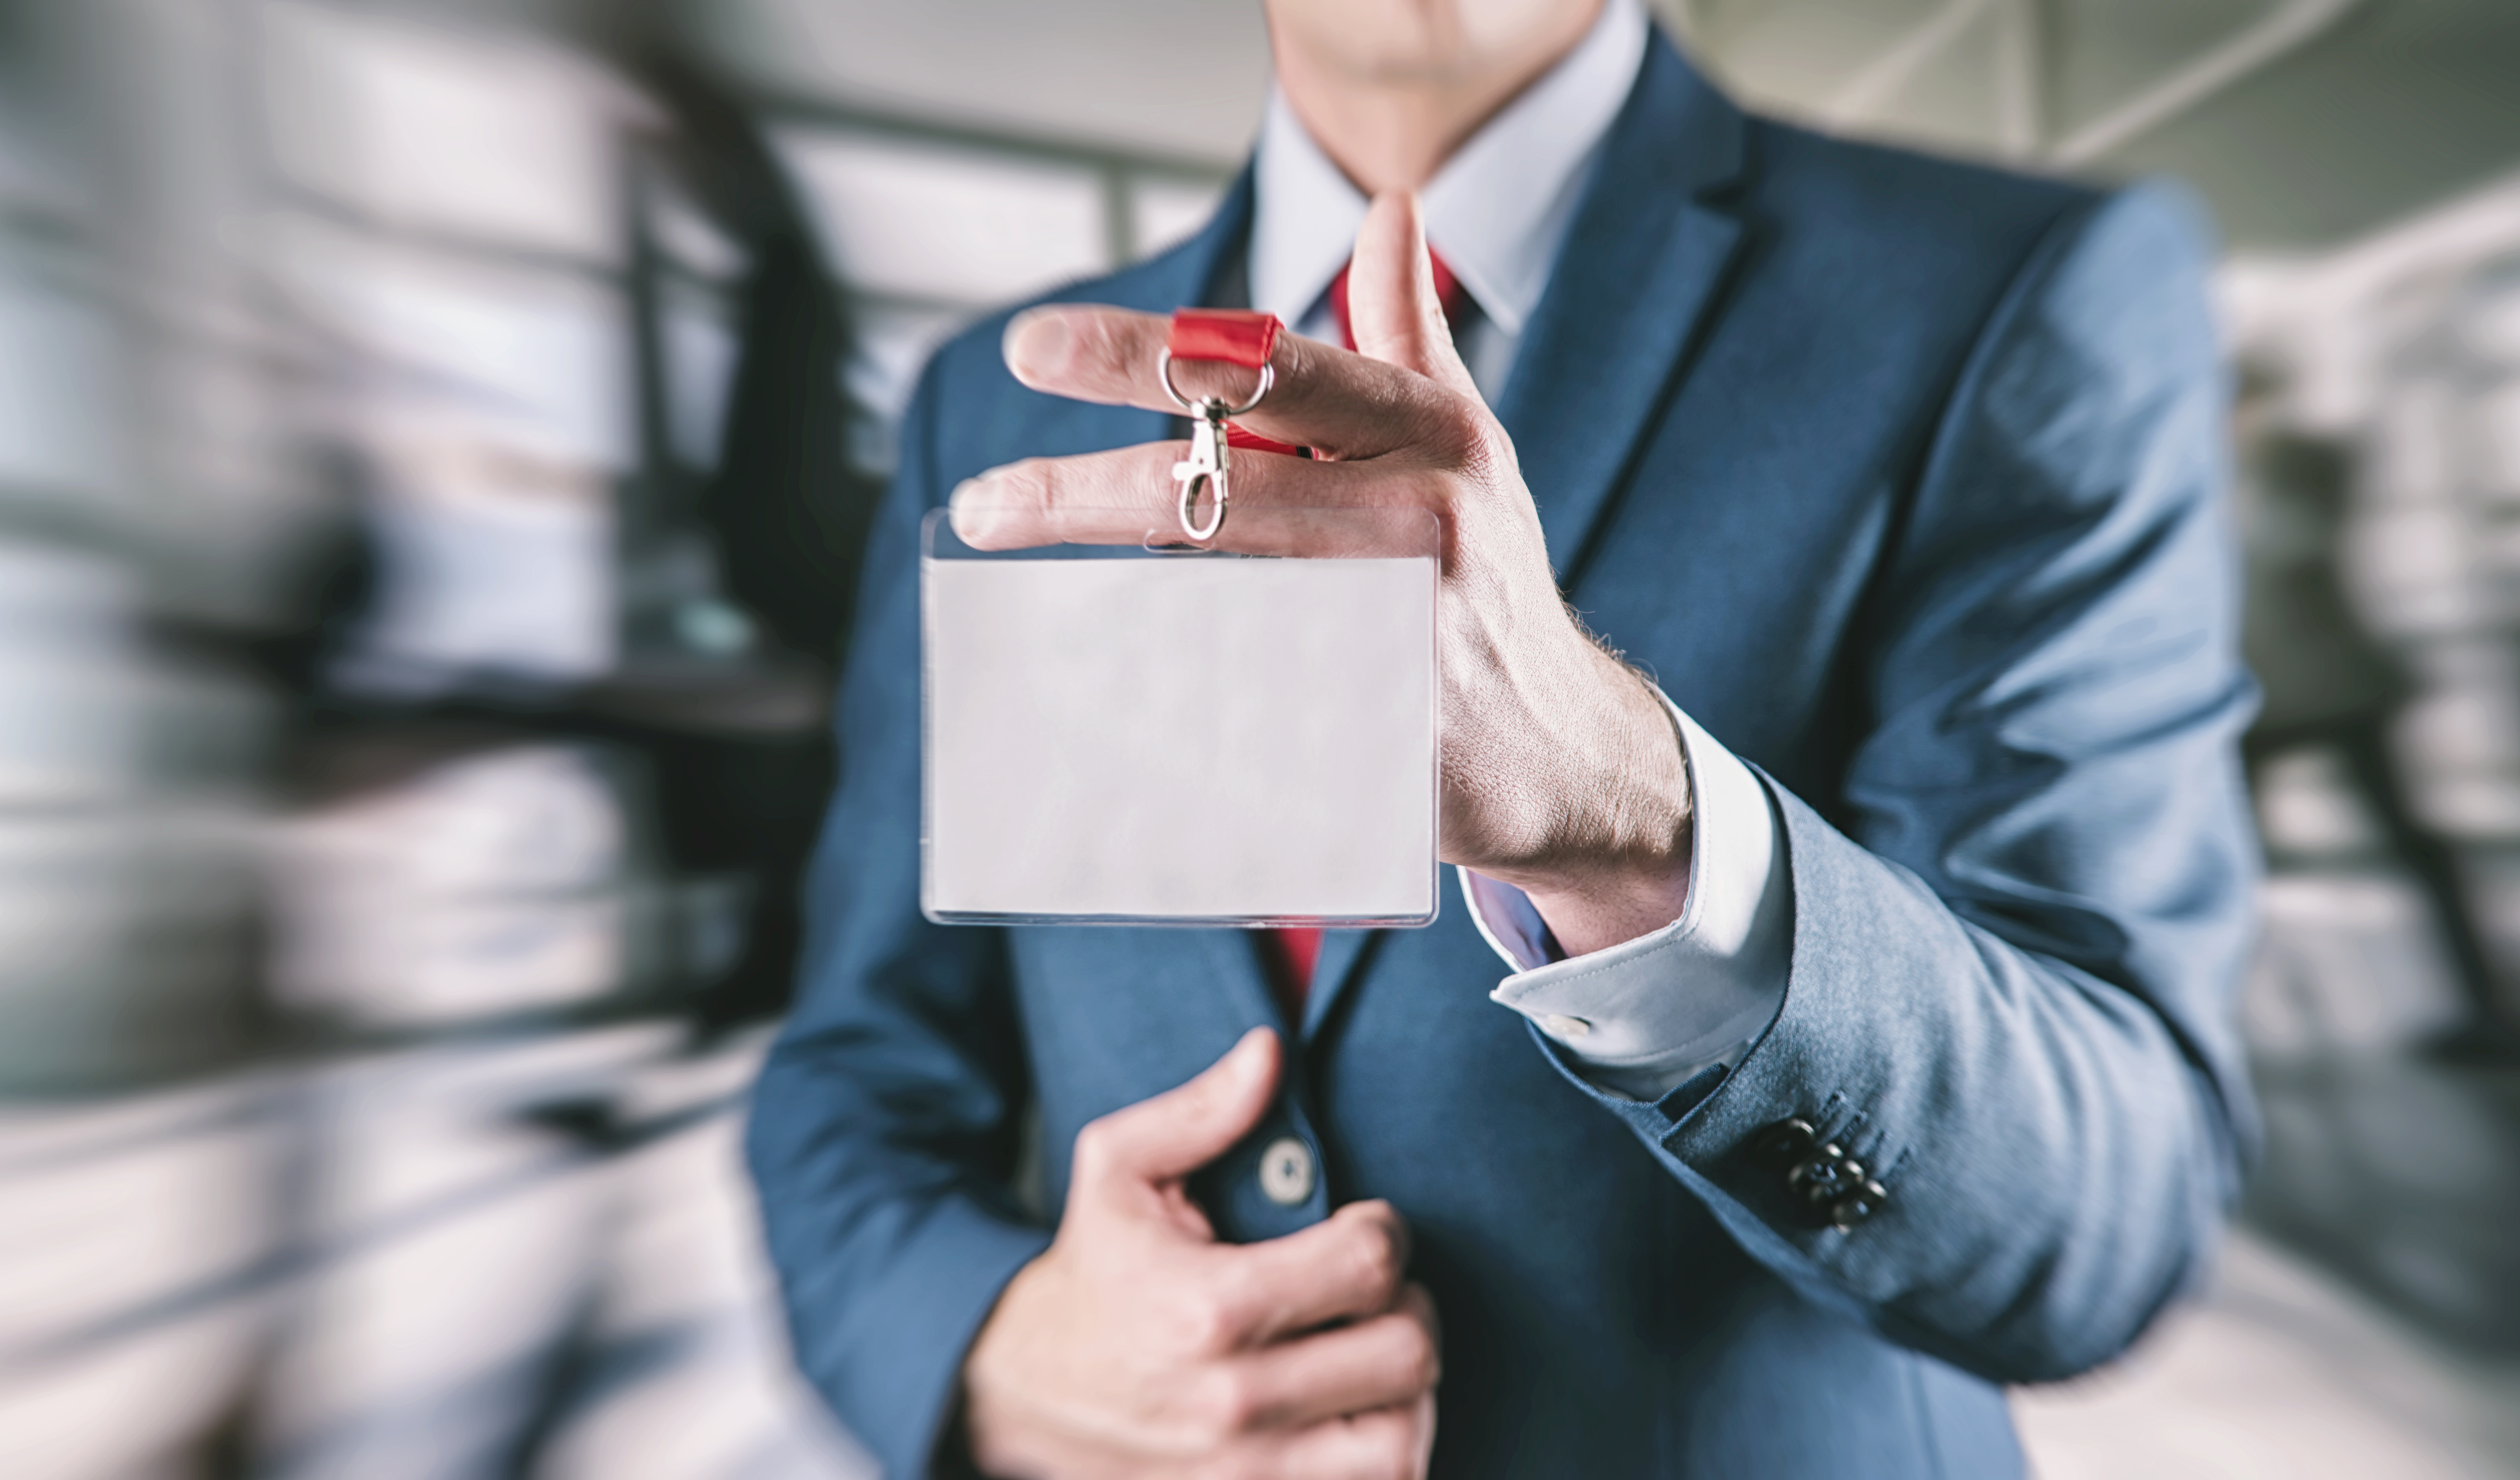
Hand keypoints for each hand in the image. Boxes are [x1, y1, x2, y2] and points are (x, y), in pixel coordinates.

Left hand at [953, 191, 1690, 955]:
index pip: (1264, 372)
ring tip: (1044, 628)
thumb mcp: (1462, 439)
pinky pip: (1228, 696)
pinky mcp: (1370, 724)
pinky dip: (1157, 689)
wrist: (1557, 744)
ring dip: (1108, 610)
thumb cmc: (1482, 569)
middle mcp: (1418, 517)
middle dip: (1074, 498)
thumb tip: (1390, 209)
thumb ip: (1403, 330)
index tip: (1034, 349)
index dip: (1141, 355)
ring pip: (1202, 600)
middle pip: (1207, 496)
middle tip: (984, 504)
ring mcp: (1399, 627)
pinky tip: (1110, 696)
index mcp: (1429, 430)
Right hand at [961, 1028, 1438, 1478]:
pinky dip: (1389, 1444)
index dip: (1386, 1230)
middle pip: (1407, 1352)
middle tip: (1376, 1288)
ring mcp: (1250, 1469)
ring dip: (1409, 1387)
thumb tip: (1268, 1052)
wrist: (1025, 1391)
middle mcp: (1236, 1399)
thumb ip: (1199, 1111)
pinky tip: (1360, 1405)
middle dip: (1408, 1304)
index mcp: (1210, 1306)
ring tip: (1375, 1347)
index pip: (1368, 1263)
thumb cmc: (1092, 1273)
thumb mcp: (1118, 1171)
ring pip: (1406, 1435)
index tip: (1364, 1224)